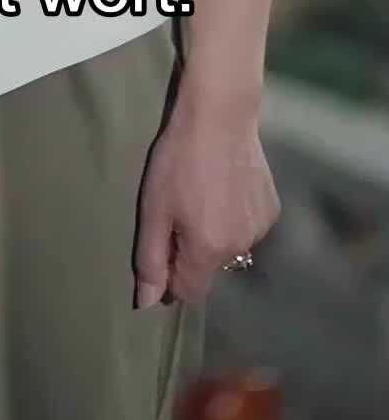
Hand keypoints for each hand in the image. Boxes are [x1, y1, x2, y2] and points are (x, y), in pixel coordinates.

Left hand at [134, 92, 279, 307]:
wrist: (220, 114)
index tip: (163, 246)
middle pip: (210, 269)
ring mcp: (261, 228)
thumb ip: (151, 260)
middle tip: (179, 211)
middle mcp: (241, 247)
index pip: (190, 293)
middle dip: (192, 252)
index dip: (171, 277)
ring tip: (203, 194)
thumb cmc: (178, 159)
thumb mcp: (153, 208)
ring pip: (230, 248)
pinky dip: (235, 217)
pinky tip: (226, 186)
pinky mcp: (272, 208)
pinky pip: (247, 227)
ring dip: (215, 235)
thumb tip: (147, 305)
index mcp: (209, 251)